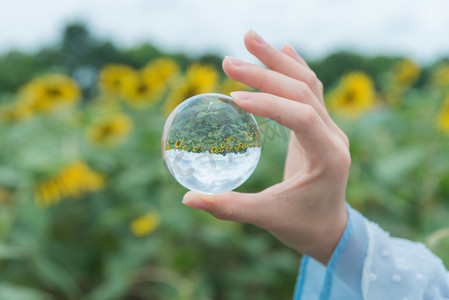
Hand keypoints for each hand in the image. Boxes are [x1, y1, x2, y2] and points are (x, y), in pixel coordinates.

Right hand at [182, 30, 350, 264]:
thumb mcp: (266, 218)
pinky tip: (282, 49)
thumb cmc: (300, 226)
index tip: (234, 96)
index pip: (302, 118)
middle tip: (228, 62)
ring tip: (249, 38)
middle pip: (303, 92)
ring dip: (278, 60)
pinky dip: (294, 67)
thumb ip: (229, 208)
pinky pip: (310, 90)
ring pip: (307, 84)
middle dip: (265, 73)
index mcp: (329, 158)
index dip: (270, 104)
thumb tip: (188, 199)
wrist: (328, 228)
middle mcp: (334, 137)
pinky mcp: (319, 126)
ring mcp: (330, 128)